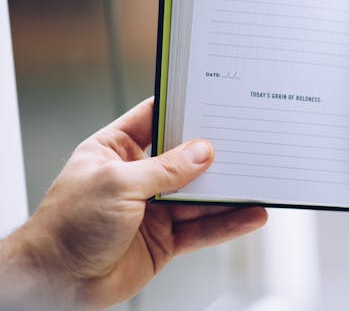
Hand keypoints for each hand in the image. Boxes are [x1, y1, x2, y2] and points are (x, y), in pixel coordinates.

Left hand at [0, 98, 266, 309]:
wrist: (55, 283)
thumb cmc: (66, 227)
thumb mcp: (117, 184)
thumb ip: (166, 169)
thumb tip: (203, 153)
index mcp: (116, 149)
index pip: (154, 118)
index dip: (182, 107)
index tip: (213, 98)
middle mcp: (137, 176)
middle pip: (185, 158)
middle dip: (215, 152)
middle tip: (247, 140)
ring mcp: (154, 208)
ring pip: (201, 196)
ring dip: (229, 191)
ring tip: (259, 180)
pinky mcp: (165, 239)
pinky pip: (203, 228)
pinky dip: (228, 223)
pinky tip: (250, 215)